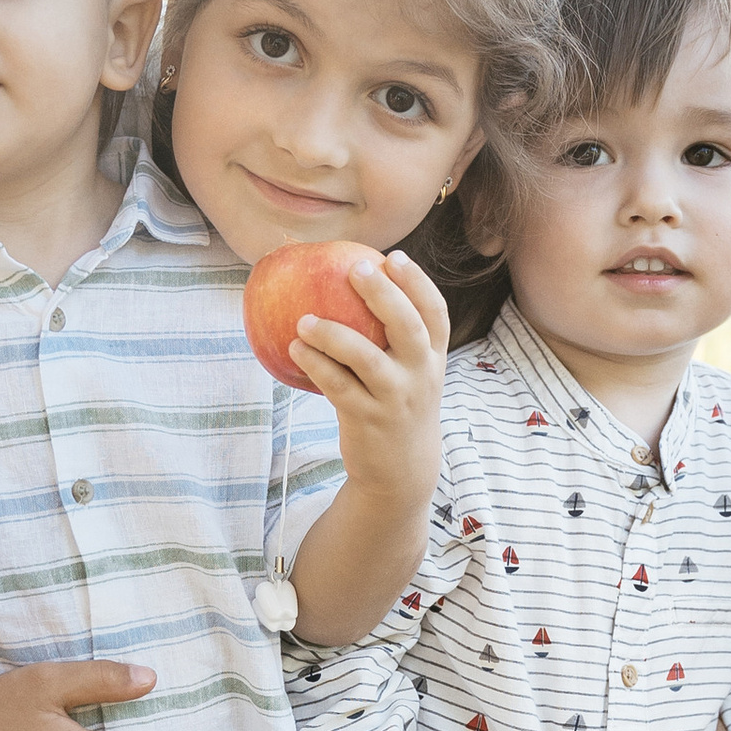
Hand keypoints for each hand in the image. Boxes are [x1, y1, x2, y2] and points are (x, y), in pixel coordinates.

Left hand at [291, 254, 450, 509]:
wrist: (402, 472)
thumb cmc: (398, 408)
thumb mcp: (412, 374)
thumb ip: (396, 339)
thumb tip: (355, 286)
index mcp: (434, 359)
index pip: (435, 314)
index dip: (418, 283)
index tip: (393, 258)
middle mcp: (421, 376)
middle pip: (408, 327)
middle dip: (383, 294)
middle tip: (355, 270)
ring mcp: (395, 399)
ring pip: (366, 358)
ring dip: (334, 334)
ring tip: (304, 319)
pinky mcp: (367, 419)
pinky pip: (337, 386)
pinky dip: (315, 365)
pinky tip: (295, 348)